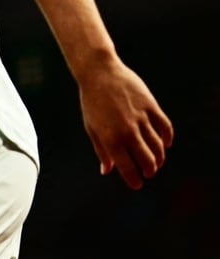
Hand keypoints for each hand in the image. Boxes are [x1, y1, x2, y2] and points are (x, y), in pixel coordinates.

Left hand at [78, 61, 173, 188]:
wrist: (99, 73)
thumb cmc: (92, 102)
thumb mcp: (91, 127)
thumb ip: (101, 150)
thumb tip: (107, 171)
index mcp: (110, 138)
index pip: (127, 168)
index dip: (134, 180)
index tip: (137, 185)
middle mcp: (127, 131)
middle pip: (147, 160)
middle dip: (150, 170)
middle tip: (149, 172)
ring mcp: (141, 118)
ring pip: (158, 146)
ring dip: (159, 158)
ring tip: (156, 162)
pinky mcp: (151, 106)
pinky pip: (166, 127)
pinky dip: (168, 138)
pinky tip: (165, 144)